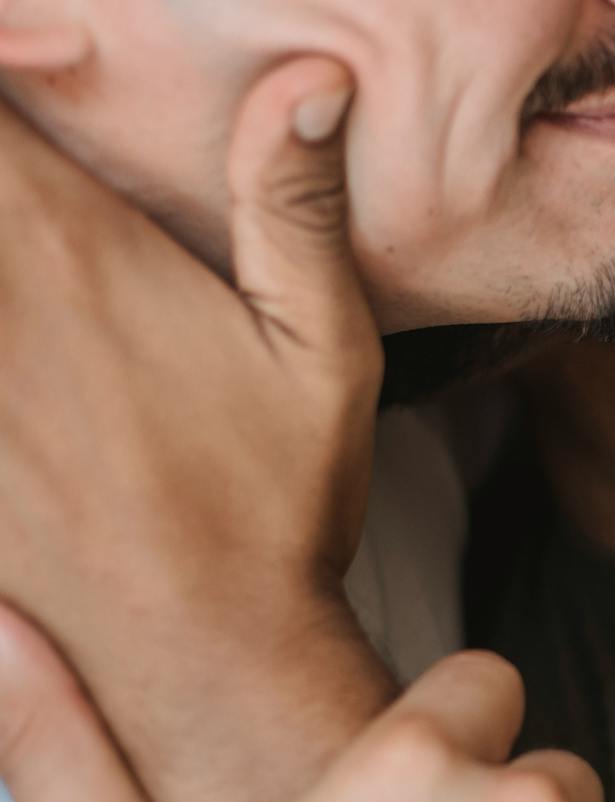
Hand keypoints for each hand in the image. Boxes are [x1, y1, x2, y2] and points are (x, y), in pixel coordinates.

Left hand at [0, 58, 389, 801]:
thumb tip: (310, 80)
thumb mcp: (322, 350)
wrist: (199, 652)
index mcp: (68, 244)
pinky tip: (26, 390)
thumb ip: (295, 205)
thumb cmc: (272, 502)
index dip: (6, 75)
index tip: (34, 83)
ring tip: (48, 327)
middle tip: (48, 231)